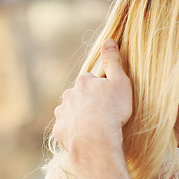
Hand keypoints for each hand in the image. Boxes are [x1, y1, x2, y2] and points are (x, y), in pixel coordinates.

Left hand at [53, 39, 132, 157]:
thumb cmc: (112, 110)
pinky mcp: (59, 130)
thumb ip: (113, 61)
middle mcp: (68, 94)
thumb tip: (109, 40)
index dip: (100, 89)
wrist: (96, 139)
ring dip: (78, 116)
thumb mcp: (120, 82)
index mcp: (83, 82)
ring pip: (70, 112)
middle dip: (86, 102)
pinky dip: (73, 132)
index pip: (90, 81)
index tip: (108, 99)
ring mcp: (62, 113)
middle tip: (102, 114)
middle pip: (78, 96)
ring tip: (93, 128)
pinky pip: (66, 129)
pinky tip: (84, 138)